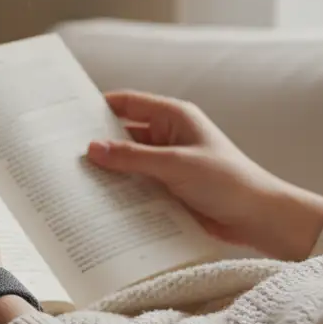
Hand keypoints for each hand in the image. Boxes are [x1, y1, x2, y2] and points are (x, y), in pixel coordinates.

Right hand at [86, 91, 322, 260]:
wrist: (261, 219)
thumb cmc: (228, 182)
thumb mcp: (176, 165)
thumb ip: (132, 157)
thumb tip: (92, 149)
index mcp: (174, 117)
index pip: (126, 104)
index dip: (97, 107)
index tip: (66, 115)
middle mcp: (168, 137)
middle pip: (122, 134)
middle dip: (96, 143)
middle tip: (61, 152)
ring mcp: (167, 164)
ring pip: (126, 163)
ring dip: (107, 171)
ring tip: (73, 179)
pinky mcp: (167, 189)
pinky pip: (136, 186)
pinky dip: (119, 192)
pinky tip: (97, 201)